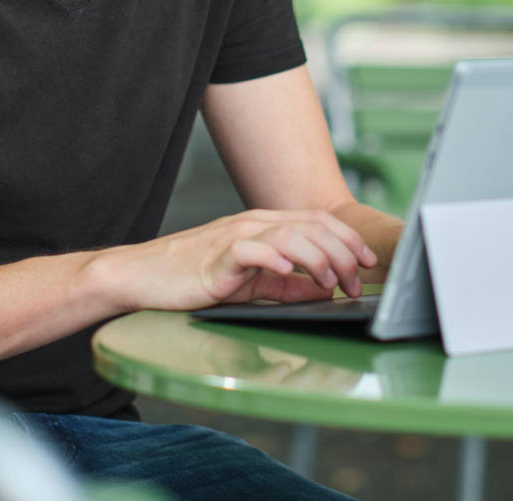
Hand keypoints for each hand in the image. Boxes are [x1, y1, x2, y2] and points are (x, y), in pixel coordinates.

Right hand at [103, 209, 377, 311]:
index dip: (348, 239)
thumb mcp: (252, 284)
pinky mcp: (216, 256)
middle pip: (311, 226)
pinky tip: (290, 272)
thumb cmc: (194, 279)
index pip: (318, 221)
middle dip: (342, 252)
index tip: (368, 262)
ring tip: (330, 281)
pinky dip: (275, 259)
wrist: (143, 276)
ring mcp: (235, 236)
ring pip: (290, 234)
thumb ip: (288, 285)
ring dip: (317, 258)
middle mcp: (254, 224)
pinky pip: (251, 250)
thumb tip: (325, 290)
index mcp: (265, 226)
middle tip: (355, 281)